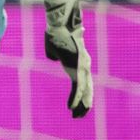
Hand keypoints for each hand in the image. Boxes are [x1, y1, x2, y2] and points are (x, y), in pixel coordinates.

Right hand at [44, 1, 92, 117]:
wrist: (59, 23)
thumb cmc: (55, 33)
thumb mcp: (53, 48)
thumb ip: (55, 55)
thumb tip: (53, 59)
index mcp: (78, 63)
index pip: (82, 83)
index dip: (79, 95)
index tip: (73, 106)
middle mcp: (84, 66)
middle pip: (87, 89)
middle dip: (84, 104)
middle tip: (79, 116)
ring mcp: (83, 67)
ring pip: (85, 90)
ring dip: (81, 104)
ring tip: (77, 116)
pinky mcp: (78, 67)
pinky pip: (78, 86)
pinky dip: (76, 98)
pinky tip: (72, 107)